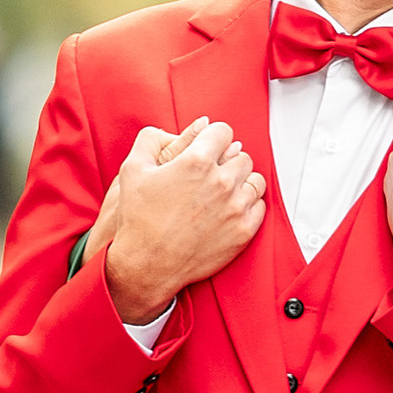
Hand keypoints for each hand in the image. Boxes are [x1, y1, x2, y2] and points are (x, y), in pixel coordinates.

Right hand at [98, 116, 265, 324]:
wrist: (147, 264)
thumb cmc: (138, 218)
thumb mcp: (133, 169)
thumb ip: (152, 139)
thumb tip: (179, 127)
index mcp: (197, 161)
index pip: (223, 131)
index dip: (212, 138)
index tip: (206, 149)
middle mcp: (221, 181)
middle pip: (242, 155)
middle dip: (227, 160)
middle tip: (211, 174)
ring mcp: (236, 207)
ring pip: (255, 179)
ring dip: (241, 181)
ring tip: (223, 191)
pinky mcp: (244, 230)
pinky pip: (259, 206)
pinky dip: (248, 205)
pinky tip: (230, 209)